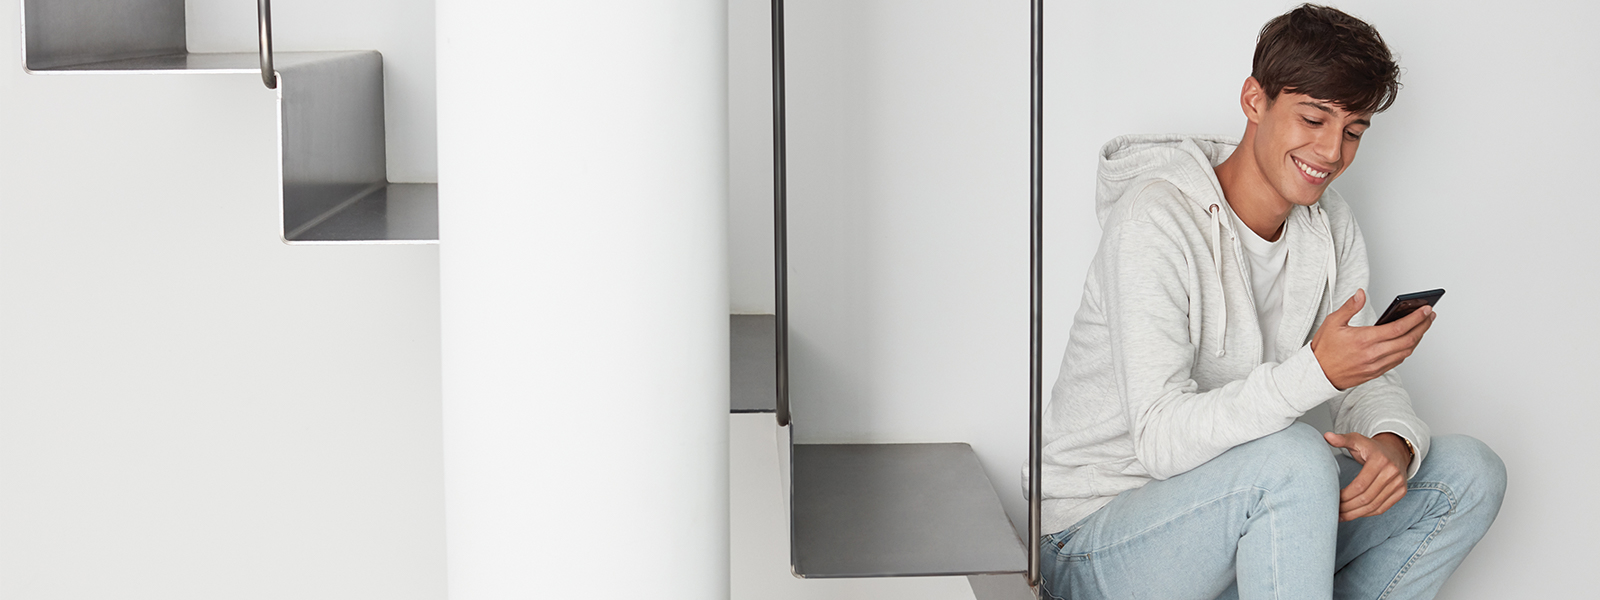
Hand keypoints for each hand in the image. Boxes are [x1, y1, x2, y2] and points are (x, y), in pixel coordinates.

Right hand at [1310, 289, 1436, 389]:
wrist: (1317, 374)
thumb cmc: (1324, 349)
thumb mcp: (1333, 322)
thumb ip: (1350, 307)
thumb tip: (1361, 294)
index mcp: (1364, 339)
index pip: (1398, 327)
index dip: (1416, 318)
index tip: (1425, 310)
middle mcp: (1373, 354)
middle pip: (1408, 340)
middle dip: (1423, 326)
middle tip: (1430, 316)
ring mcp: (1376, 365)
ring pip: (1406, 352)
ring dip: (1418, 338)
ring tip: (1422, 327)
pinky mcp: (1376, 372)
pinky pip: (1398, 361)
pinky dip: (1407, 349)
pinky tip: (1408, 341)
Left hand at [1324, 431, 1411, 521]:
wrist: (1395, 450)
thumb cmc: (1372, 447)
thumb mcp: (1357, 440)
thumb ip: (1342, 439)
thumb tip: (1327, 436)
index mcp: (1380, 460)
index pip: (1360, 485)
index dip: (1345, 495)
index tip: (1333, 498)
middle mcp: (1392, 473)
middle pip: (1367, 498)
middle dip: (1348, 507)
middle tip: (1334, 511)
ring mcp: (1399, 483)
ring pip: (1374, 506)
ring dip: (1356, 514)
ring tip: (1341, 516)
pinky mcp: (1401, 492)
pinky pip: (1382, 508)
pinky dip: (1367, 514)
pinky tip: (1354, 514)